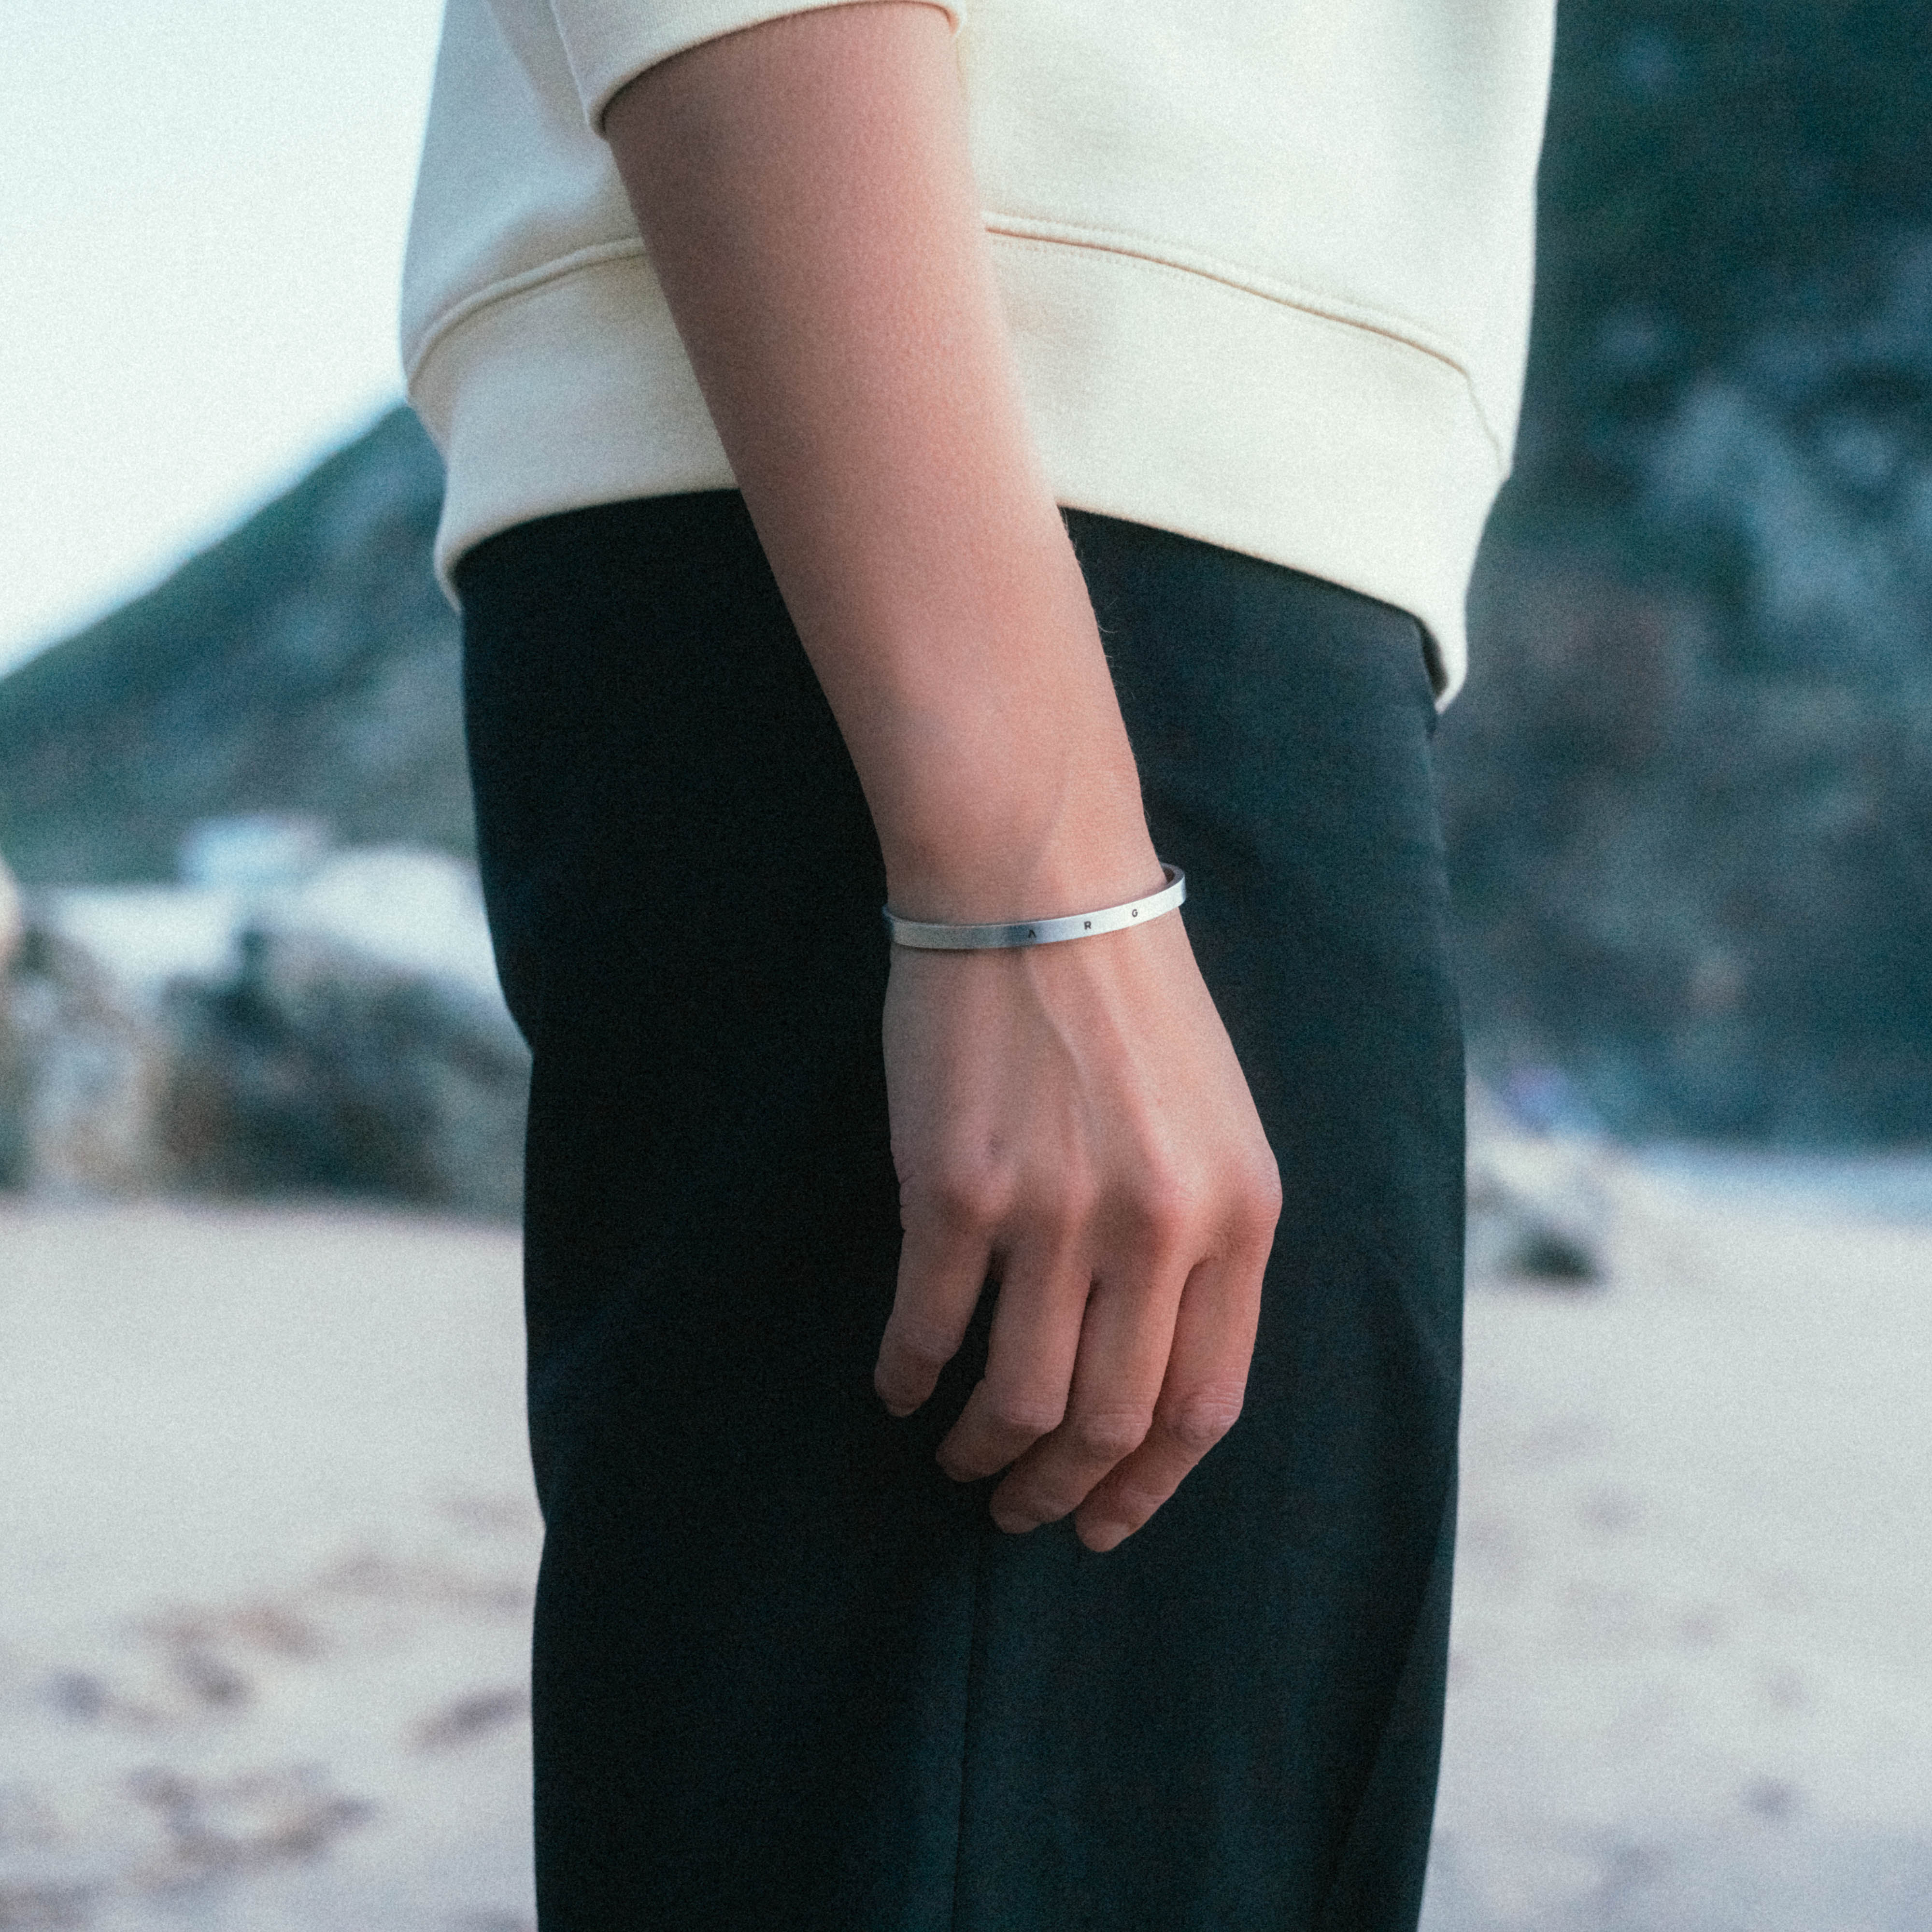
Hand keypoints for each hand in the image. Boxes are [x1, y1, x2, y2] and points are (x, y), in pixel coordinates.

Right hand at [874, 898, 1281, 1552]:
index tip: (1104, 1519)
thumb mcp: (1217, 1124)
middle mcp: (1158, 1228)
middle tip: (1021, 1509)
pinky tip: (898, 1387)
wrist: (1038, 885)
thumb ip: (1205, 1242)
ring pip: (1018, 1398)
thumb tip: (1150, 1373)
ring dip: (983, 1451)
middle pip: (1110, 1420)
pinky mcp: (955, 1191)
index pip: (1204, 1403)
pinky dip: (908, 1378)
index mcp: (1240, 1214)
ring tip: (959, 1457)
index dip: (1149, 1484)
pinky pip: (927, 1328)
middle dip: (1062, 1491)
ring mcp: (1055, 1213)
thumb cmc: (1128, 1003)